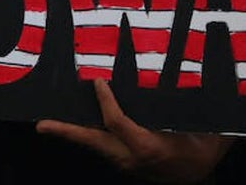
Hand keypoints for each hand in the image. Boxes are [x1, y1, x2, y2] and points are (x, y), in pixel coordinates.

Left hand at [36, 80, 231, 183]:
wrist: (202, 169)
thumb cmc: (202, 141)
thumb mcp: (193, 123)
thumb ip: (178, 105)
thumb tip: (168, 76)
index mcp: (148, 147)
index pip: (117, 123)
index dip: (106, 101)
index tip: (98, 81)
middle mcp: (132, 158)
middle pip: (93, 142)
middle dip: (67, 132)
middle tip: (42, 125)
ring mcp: (127, 164)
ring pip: (96, 146)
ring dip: (75, 134)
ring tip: (50, 124)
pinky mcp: (126, 162)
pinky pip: (104, 147)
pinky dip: (91, 135)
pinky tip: (81, 124)